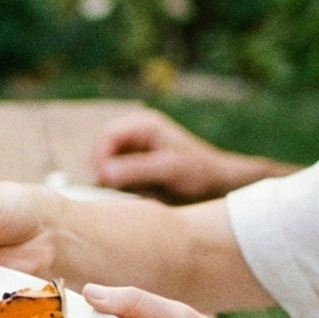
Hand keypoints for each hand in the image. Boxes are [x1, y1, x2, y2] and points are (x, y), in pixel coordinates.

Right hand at [91, 106, 283, 201]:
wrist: (220, 183)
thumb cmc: (199, 172)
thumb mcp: (167, 170)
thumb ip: (135, 169)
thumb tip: (102, 173)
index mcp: (143, 124)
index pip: (105, 137)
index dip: (99, 159)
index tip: (103, 182)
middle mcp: (136, 133)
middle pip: (102, 151)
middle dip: (108, 172)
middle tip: (121, 191)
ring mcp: (135, 149)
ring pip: (109, 167)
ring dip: (118, 182)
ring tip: (142, 192)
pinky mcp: (137, 165)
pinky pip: (119, 177)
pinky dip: (126, 188)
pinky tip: (145, 193)